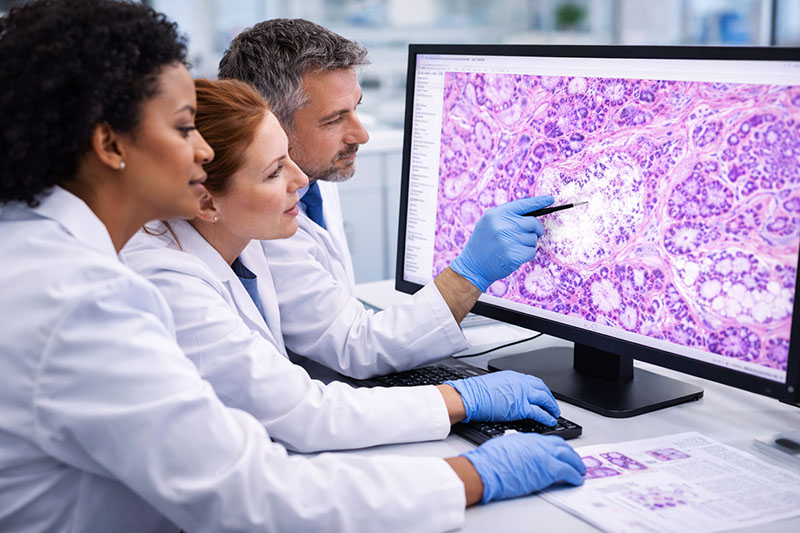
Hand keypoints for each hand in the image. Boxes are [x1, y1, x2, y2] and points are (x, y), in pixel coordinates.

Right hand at [444, 370, 559, 425]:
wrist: (472, 396)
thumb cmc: (477, 392)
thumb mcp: (496, 383)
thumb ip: (507, 387)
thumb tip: (511, 395)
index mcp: (514, 377)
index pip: (534, 382)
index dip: (542, 390)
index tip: (545, 395)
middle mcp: (521, 383)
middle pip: (542, 389)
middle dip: (550, 398)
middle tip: (553, 405)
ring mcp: (522, 395)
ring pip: (544, 399)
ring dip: (551, 407)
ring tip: (555, 414)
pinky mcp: (521, 407)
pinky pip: (539, 412)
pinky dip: (547, 417)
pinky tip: (550, 421)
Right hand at [448, 195, 553, 291]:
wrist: (473, 266)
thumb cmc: (484, 243)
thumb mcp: (489, 223)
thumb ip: (506, 216)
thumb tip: (533, 213)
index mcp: (496, 214)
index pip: (523, 204)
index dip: (539, 201)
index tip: (550, 199)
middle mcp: (502, 225)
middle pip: (533, 223)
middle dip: (536, 229)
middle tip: (532, 234)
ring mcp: (508, 241)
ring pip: (533, 239)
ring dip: (528, 243)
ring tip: (513, 247)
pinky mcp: (513, 255)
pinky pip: (531, 251)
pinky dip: (527, 254)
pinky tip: (514, 255)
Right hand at [463, 433, 585, 502]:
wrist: (486, 469)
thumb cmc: (489, 461)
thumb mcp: (504, 446)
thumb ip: (515, 447)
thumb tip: (518, 452)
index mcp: (528, 438)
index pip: (549, 440)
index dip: (558, 447)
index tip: (562, 452)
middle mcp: (538, 444)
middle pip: (562, 446)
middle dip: (571, 453)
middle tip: (576, 461)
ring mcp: (544, 455)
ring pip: (568, 456)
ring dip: (577, 464)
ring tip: (580, 470)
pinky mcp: (548, 469)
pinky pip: (568, 471)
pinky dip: (575, 476)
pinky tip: (577, 480)